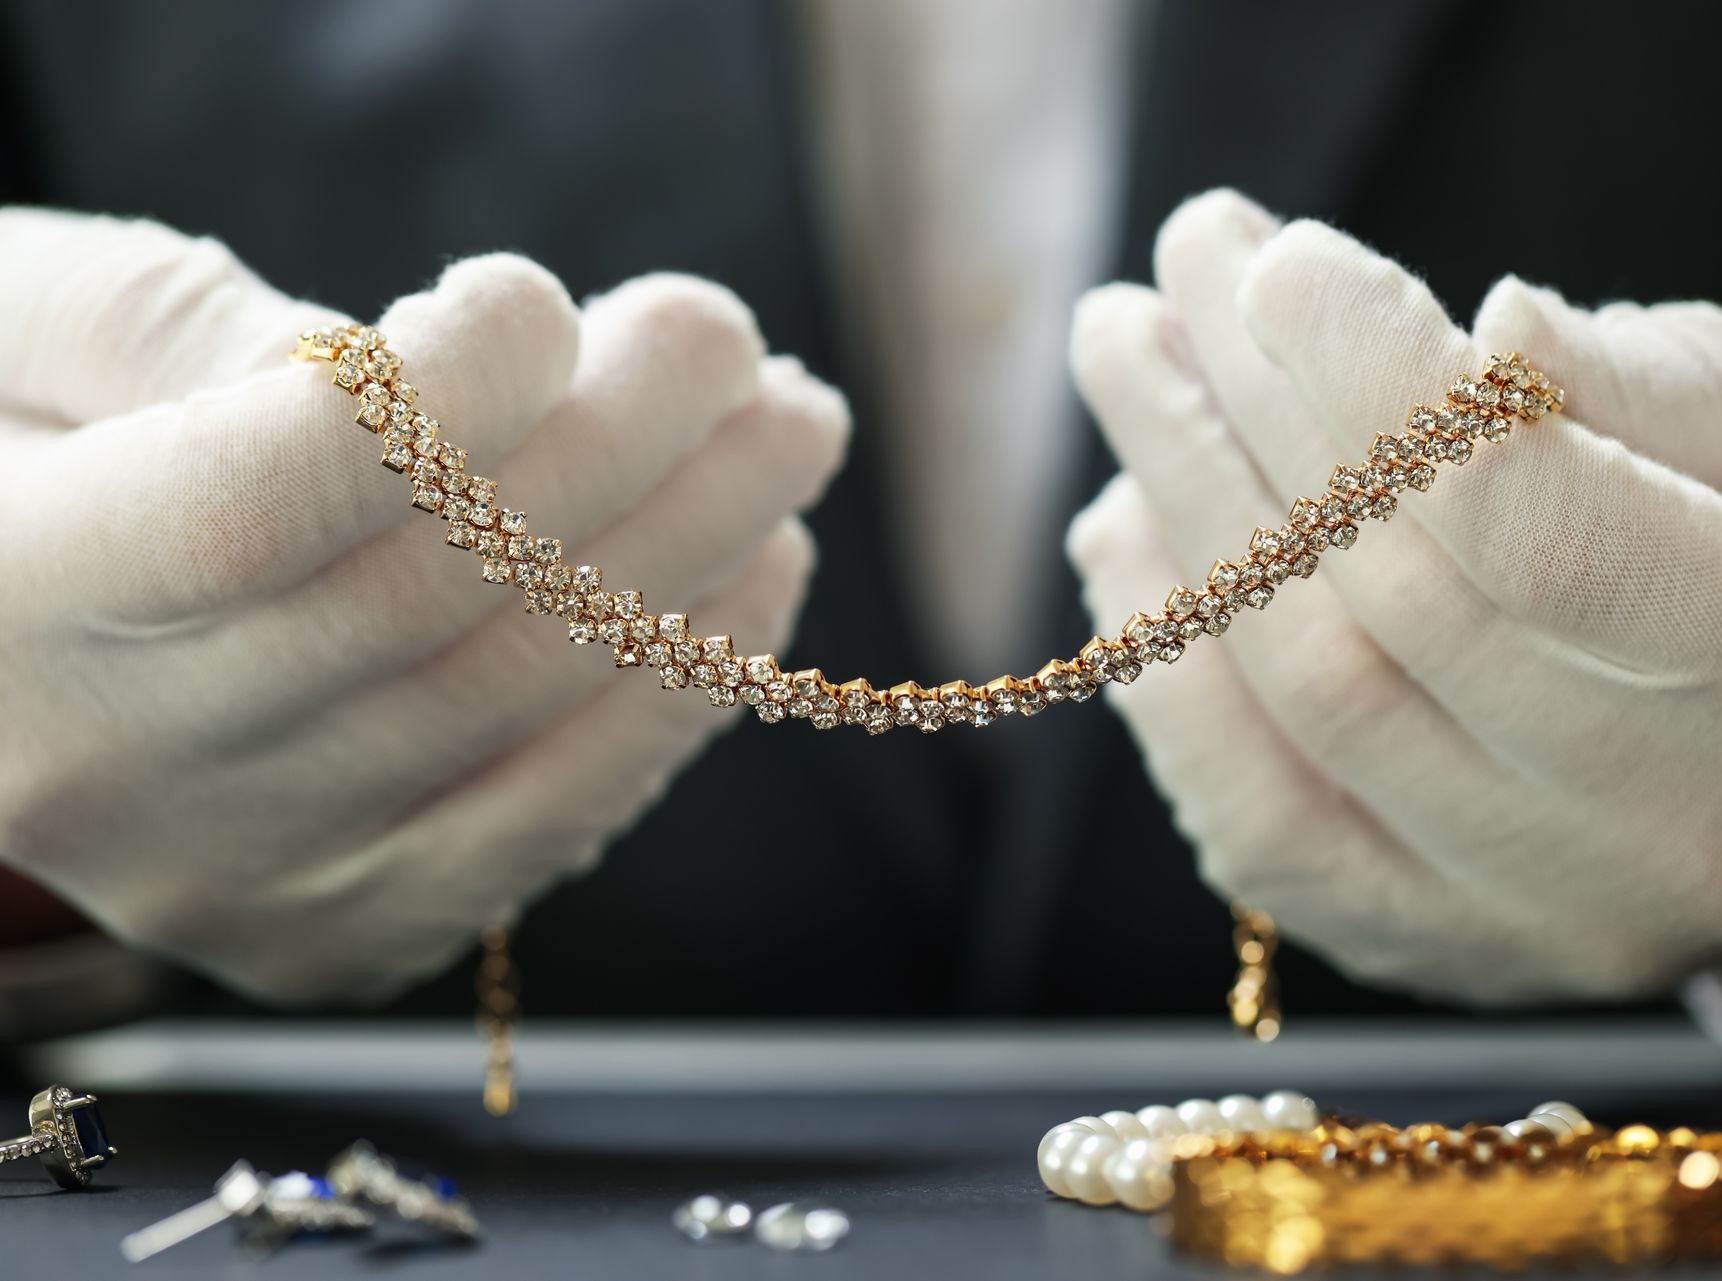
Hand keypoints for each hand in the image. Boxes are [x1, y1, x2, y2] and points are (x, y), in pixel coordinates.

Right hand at [0, 211, 847, 1001]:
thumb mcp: (0, 333)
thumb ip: (164, 327)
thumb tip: (403, 376)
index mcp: (9, 601)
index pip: (260, 510)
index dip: (440, 404)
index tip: (544, 300)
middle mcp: (123, 772)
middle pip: (427, 605)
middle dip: (621, 453)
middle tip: (735, 341)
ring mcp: (241, 874)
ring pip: (510, 709)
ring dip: (690, 559)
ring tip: (787, 432)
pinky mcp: (336, 925)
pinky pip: (539, 826)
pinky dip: (670, 701)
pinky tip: (758, 580)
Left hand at [1066, 191, 1721, 1002]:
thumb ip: (1685, 389)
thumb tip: (1480, 338)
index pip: (1532, 531)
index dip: (1374, 383)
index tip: (1278, 261)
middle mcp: (1672, 838)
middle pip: (1385, 608)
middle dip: (1244, 414)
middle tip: (1167, 274)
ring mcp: (1550, 920)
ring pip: (1303, 716)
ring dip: (1180, 521)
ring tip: (1129, 366)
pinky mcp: (1463, 951)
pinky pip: (1268, 836)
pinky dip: (1171, 683)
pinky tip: (1129, 541)